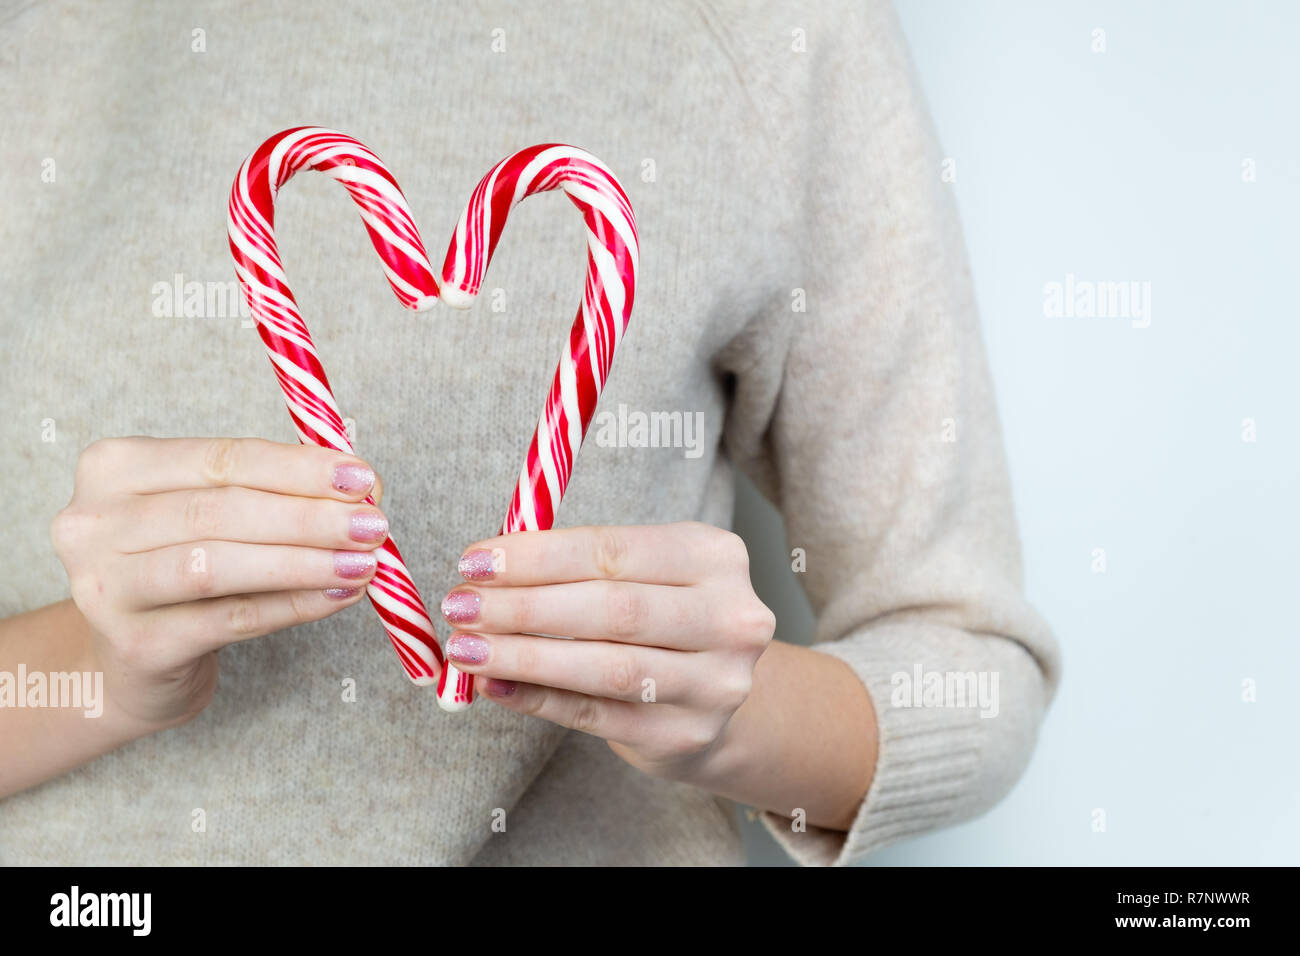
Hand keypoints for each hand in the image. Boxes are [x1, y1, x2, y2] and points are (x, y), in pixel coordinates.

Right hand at [51, 437, 387, 728]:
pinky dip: (291, 606)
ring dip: (304, 562)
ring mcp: (105, 586)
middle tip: (374, 524)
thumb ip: (275, 493)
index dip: (298, 469)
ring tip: (363, 563)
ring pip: (219, 565)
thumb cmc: (181, 571)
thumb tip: (362, 487)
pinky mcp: (134, 645)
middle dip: (309, 517)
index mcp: (116, 468)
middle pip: (221, 510)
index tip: (362, 478)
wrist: (130, 659)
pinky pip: (229, 619)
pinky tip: (336, 597)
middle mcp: (95, 523)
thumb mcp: (213, 517)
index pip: (222, 458)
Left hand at [438, 523, 775, 779]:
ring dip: (524, 656)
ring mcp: (715, 683)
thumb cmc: (662, 617)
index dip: (538, 556)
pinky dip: (538, 698)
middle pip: (612, 609)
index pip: (613, 551)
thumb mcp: (643, 572)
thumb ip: (577, 568)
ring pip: (605, 667)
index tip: (475, 560)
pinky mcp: (685, 735)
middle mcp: (731, 618)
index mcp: (716, 556)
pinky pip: (596, 715)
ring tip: (467, 648)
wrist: (715, 694)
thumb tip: (485, 571)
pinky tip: (496, 685)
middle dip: (524, 606)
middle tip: (461, 605)